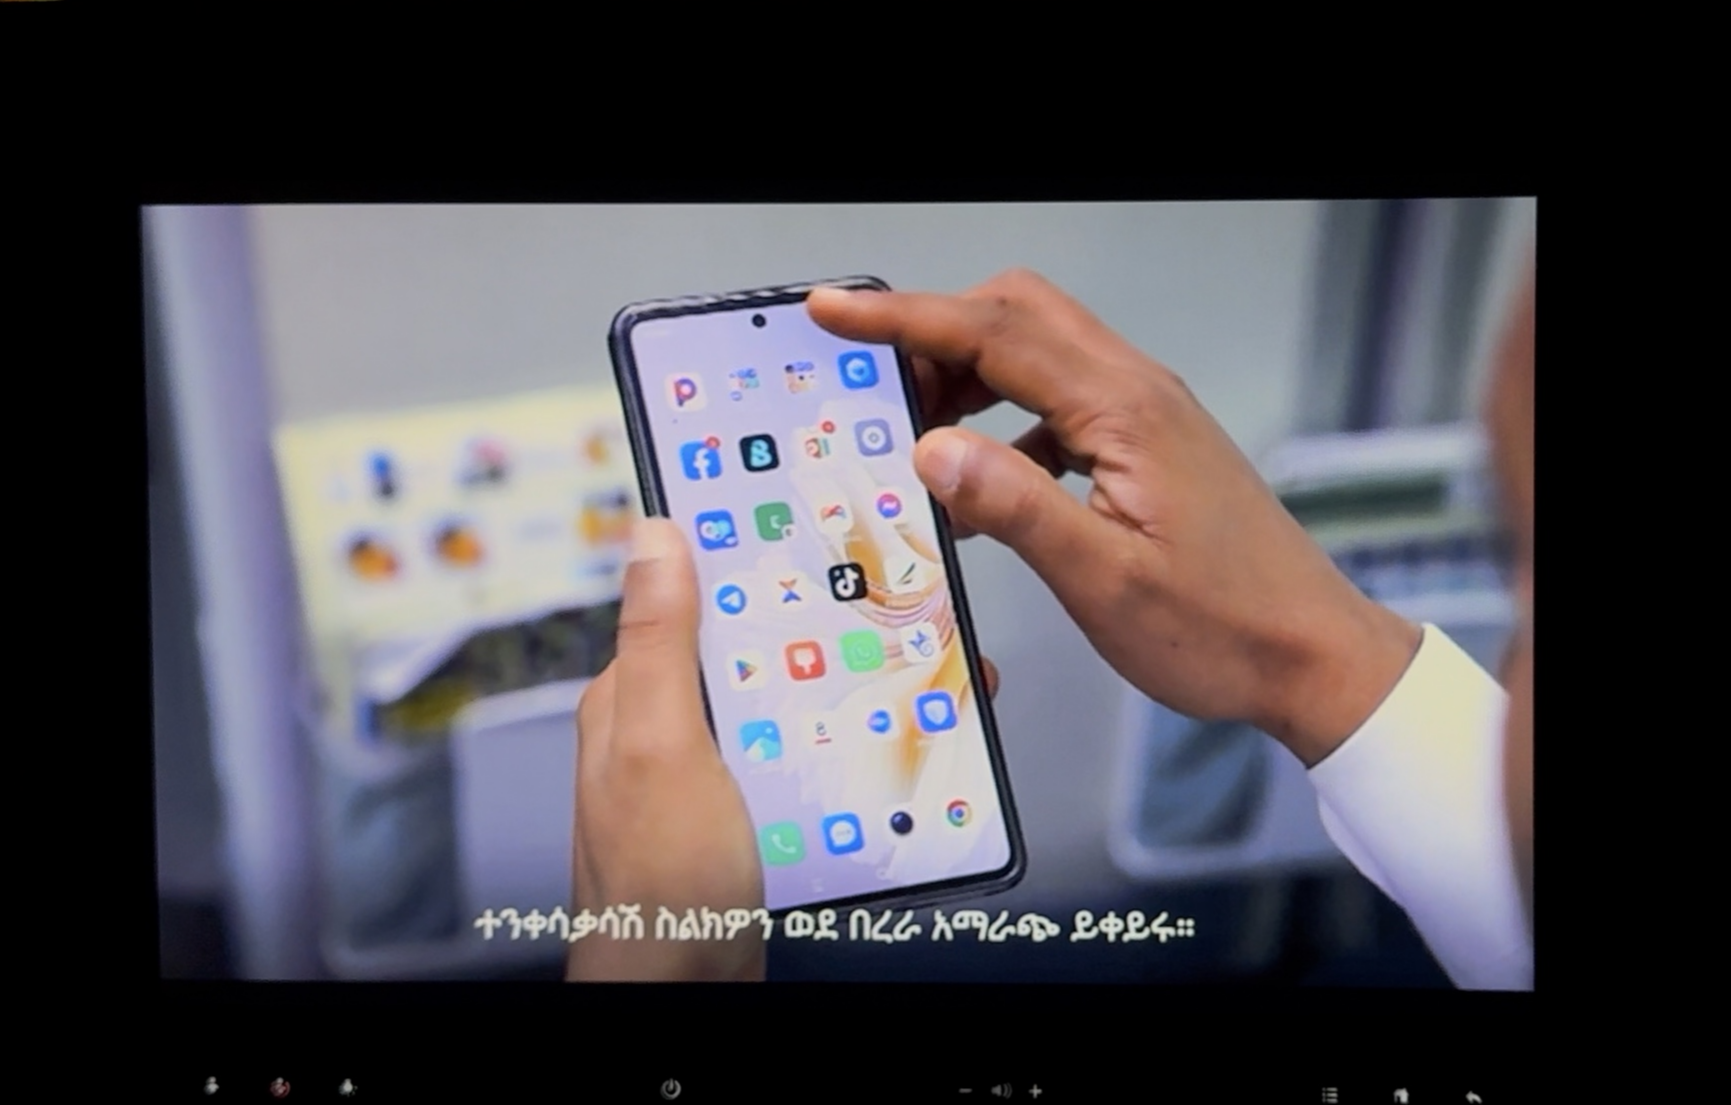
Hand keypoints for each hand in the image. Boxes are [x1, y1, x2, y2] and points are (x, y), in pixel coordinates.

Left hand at [568, 518, 1000, 980]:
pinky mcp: (748, 819)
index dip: (746, 560)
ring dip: (842, 692)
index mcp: (634, 698)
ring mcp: (710, 777)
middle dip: (820, 628)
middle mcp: (668, 731)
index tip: (812, 528)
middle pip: (752, 651)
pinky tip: (883, 750)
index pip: (691, 599)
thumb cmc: (659, 886)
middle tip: (894, 606)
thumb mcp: (663, 746)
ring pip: (785, 708)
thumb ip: (662, 643)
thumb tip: (655, 535)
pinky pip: (802, 764)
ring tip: (910, 676)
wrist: (682, 994)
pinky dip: (843, 752)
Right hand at [808, 270, 1419, 765]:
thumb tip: (931, 449)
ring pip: (1036, 354)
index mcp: (1124, 411)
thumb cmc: (1223, 628)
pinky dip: (1004, 424)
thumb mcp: (1104, 581)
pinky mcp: (1148, 447)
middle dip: (933, 335)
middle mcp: (1137, 393)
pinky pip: (1058, 403)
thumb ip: (1015, 507)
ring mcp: (1146, 416)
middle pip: (1015, 315)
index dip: (904, 318)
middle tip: (874, 388)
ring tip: (916, 439)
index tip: (833, 314)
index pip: (994, 332)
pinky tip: (982, 485)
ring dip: (967, 377)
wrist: (1313, 655)